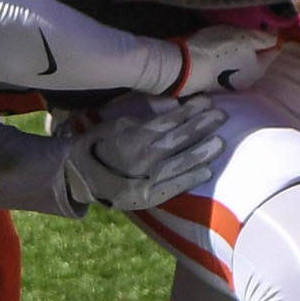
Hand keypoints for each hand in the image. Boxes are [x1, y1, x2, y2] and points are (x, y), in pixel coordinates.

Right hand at [63, 96, 226, 213]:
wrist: (78, 178)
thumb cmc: (98, 145)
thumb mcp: (117, 123)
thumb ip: (146, 115)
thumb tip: (174, 104)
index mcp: (133, 137)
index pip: (168, 122)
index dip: (190, 111)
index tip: (207, 102)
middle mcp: (142, 158)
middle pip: (178, 140)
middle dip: (202, 126)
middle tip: (221, 116)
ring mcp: (145, 180)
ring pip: (180, 163)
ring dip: (202, 152)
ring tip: (221, 142)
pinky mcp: (147, 199)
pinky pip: (173, 188)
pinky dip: (191, 179)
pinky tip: (207, 171)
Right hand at [167, 24, 276, 95]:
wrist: (184, 66)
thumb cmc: (219, 50)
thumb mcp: (246, 38)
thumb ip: (265, 37)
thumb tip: (276, 35)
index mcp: (259, 70)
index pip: (273, 49)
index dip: (271, 34)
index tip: (265, 20)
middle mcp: (247, 80)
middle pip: (257, 56)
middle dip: (254, 42)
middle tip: (247, 24)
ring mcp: (229, 82)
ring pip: (241, 60)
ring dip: (239, 47)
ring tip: (231, 32)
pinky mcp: (213, 79)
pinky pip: (226, 62)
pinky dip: (226, 53)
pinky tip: (218, 44)